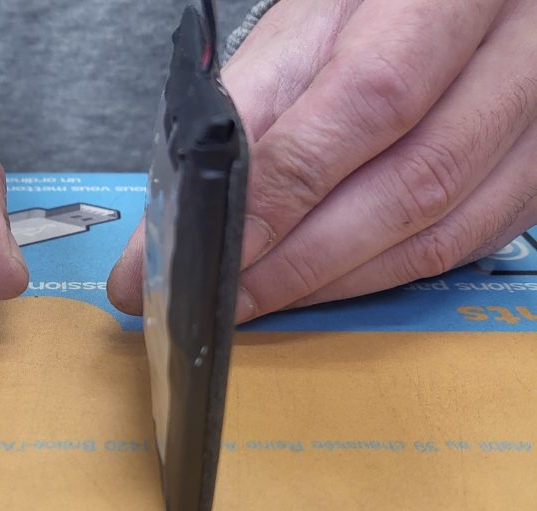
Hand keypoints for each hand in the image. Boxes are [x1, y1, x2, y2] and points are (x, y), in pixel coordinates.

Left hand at [108, 0, 536, 321]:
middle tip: (226, 294)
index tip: (220, 246)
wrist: (447, 9)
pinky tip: (324, 286)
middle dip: (301, 259)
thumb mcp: (303, 31)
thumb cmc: (371, 10)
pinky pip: (463, 248)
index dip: (288, 189)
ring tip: (260, 298)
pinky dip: (380, 277)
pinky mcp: (535, 175)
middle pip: (413, 183)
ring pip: (442, 231)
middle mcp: (520, 56)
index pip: (370, 100)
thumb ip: (253, 108)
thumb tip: (192, 202)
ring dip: (337, 280)